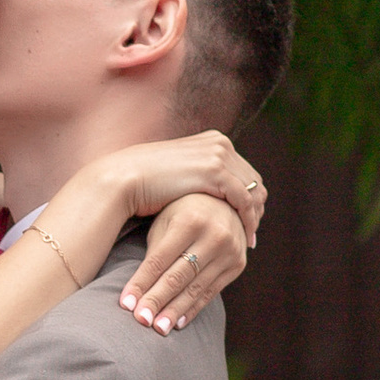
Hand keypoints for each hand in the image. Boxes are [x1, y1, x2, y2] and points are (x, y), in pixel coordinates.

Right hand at [102, 130, 266, 245]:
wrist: (123, 179)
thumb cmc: (145, 183)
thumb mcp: (181, 174)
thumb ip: (200, 177)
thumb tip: (213, 195)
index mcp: (214, 140)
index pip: (245, 171)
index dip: (250, 197)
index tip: (248, 221)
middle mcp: (220, 143)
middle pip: (253, 180)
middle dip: (256, 208)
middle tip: (251, 233)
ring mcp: (218, 154)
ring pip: (252, 190)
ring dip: (254, 216)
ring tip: (248, 239)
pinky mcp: (214, 171)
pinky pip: (243, 199)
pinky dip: (247, 219)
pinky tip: (244, 236)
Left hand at [120, 189, 247, 332]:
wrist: (226, 202)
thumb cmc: (184, 211)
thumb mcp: (166, 221)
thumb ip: (155, 252)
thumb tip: (136, 291)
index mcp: (189, 220)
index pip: (159, 260)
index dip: (141, 283)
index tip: (126, 305)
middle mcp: (213, 235)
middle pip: (178, 276)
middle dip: (157, 301)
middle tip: (140, 321)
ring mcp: (229, 251)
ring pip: (195, 288)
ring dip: (174, 311)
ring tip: (157, 328)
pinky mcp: (237, 264)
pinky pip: (211, 292)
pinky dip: (193, 309)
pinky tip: (178, 323)